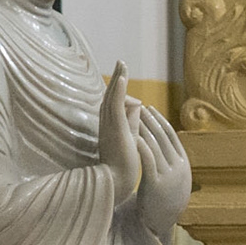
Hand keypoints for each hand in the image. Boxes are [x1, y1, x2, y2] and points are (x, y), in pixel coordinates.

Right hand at [97, 61, 140, 205]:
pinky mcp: (115, 128)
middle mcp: (106, 123)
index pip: (114, 103)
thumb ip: (133, 121)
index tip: (123, 77)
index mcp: (109, 126)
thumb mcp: (130, 137)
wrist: (117, 181)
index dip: (119, 90)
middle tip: (121, 63)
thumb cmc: (123, 164)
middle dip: (117, 78)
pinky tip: (122, 79)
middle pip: (110, 96)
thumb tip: (139, 104)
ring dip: (117, 79)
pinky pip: (115, 106)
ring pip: (111, 97)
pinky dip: (118, 91)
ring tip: (122, 64)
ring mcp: (109, 125)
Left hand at [133, 101, 192, 236]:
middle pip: (163, 137)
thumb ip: (168, 162)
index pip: (172, 136)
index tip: (150, 109)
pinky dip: (140, 145)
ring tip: (132, 117)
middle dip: (150, 119)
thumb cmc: (162, 201)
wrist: (162, 224)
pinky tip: (131, 135)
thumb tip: (161, 145)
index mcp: (183, 163)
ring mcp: (168, 174)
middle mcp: (178, 167)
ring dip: (143, 128)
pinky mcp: (156, 182)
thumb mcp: (171, 179)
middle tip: (138, 105)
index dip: (160, 121)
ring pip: (156, 145)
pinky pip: (148, 159)